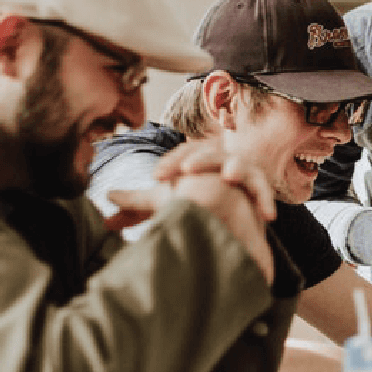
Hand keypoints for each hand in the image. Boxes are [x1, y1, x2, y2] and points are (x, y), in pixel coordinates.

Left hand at [109, 140, 277, 284]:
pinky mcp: (259, 191)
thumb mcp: (165, 203)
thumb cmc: (197, 204)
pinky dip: (265, 199)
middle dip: (199, 160)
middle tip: (186, 171)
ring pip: (240, 165)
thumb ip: (137, 203)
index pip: (183, 152)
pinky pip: (263, 192)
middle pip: (210, 153)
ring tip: (228, 176)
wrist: (230, 219)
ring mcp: (242, 173)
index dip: (171, 162)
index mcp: (196, 159)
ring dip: (235, 168)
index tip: (156, 178)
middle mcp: (220, 161)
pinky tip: (264, 214)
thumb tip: (106, 198)